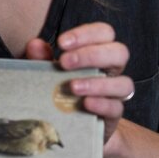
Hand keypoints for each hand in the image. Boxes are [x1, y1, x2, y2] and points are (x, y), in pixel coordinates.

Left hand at [25, 22, 133, 142]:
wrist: (67, 124)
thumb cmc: (57, 89)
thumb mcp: (46, 72)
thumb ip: (41, 58)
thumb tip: (35, 44)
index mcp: (98, 52)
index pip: (104, 33)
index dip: (86, 34)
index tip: (61, 43)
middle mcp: (111, 71)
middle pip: (120, 52)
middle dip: (91, 55)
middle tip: (64, 62)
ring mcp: (114, 94)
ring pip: (124, 83)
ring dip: (98, 83)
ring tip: (73, 87)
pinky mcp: (112, 115)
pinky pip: (116, 108)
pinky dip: (102, 104)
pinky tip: (85, 104)